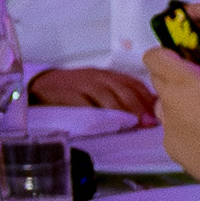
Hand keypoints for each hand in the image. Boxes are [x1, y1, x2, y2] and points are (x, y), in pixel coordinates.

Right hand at [29, 62, 154, 117]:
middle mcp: (96, 77)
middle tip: (149, 122)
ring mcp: (80, 85)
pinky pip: (81, 102)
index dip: (146, 97)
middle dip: (137, 106)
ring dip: (121, 111)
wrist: (40, 87)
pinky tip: (105, 123)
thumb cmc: (74, 91)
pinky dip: (94, 113)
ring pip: (104, 95)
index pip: (132, 83)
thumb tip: (147, 115)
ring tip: (132, 124)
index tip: (159, 112)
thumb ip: (119, 98)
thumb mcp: (98, 89)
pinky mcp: (64, 94)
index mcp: (106, 76)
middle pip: (121, 89)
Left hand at [147, 46, 199, 181]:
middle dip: (172, 78)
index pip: (153, 57)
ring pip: (163, 106)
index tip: (180, 60)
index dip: (164, 56)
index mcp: (184, 80)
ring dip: (176, 104)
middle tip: (198, 87)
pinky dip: (182, 129)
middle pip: (157, 80)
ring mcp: (166, 125)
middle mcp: (169, 100)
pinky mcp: (170, 145)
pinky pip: (170, 130)